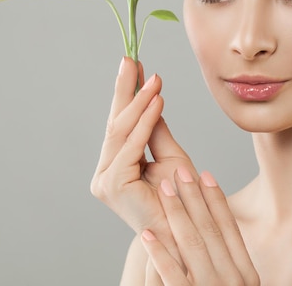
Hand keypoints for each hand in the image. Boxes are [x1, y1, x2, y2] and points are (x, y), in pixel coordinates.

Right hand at [91, 57, 194, 246]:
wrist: (188, 231)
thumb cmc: (181, 198)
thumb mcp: (169, 155)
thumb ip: (156, 130)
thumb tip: (151, 98)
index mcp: (114, 167)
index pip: (120, 125)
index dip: (127, 95)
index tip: (134, 67)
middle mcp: (103, 174)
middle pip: (115, 124)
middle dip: (125, 90)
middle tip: (132, 60)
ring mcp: (104, 181)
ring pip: (121, 132)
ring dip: (138, 101)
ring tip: (152, 78)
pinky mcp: (112, 186)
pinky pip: (131, 146)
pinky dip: (145, 121)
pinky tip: (156, 101)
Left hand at [140, 167, 259, 285]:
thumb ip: (229, 263)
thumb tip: (214, 227)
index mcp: (246, 274)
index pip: (230, 228)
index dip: (217, 199)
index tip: (206, 175)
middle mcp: (232, 280)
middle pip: (210, 230)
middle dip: (194, 197)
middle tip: (180, 171)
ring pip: (191, 244)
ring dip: (176, 212)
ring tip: (163, 189)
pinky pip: (170, 273)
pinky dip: (158, 252)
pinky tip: (147, 234)